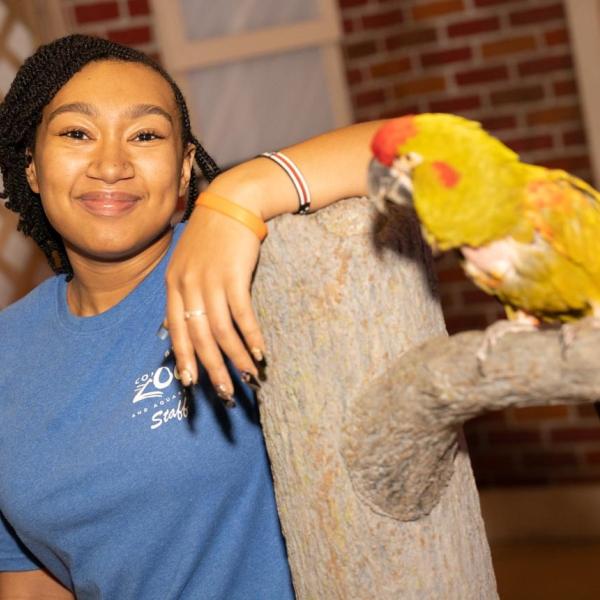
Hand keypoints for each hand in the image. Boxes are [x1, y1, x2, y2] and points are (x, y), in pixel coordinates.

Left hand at [164, 201, 264, 404]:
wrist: (232, 203)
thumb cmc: (211, 235)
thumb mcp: (187, 261)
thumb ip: (183, 292)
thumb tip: (180, 325)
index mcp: (174, 284)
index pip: (176, 330)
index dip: (184, 358)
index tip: (191, 382)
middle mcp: (188, 285)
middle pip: (199, 337)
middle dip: (212, 368)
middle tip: (224, 392)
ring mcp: (210, 280)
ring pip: (221, 331)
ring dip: (236, 357)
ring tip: (248, 376)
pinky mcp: (234, 275)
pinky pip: (242, 314)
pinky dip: (252, 336)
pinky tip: (261, 352)